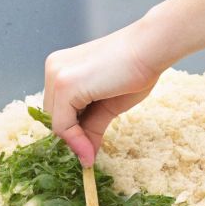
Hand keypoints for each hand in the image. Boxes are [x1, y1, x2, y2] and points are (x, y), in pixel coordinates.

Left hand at [43, 22, 166, 164]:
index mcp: (62, 67)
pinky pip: (62, 124)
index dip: (71, 132)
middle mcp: (53, 68)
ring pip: (56, 122)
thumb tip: (86, 156)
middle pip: (54, 116)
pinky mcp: (64, 85)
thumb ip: (91, 126)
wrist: (151, 49)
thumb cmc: (135, 70)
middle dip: (72, 137)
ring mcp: (56, 75)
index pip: (57, 108)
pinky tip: (89, 151)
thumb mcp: (107, 105)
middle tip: (89, 153)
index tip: (86, 150)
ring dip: (73, 141)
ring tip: (91, 152)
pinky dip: (75, 141)